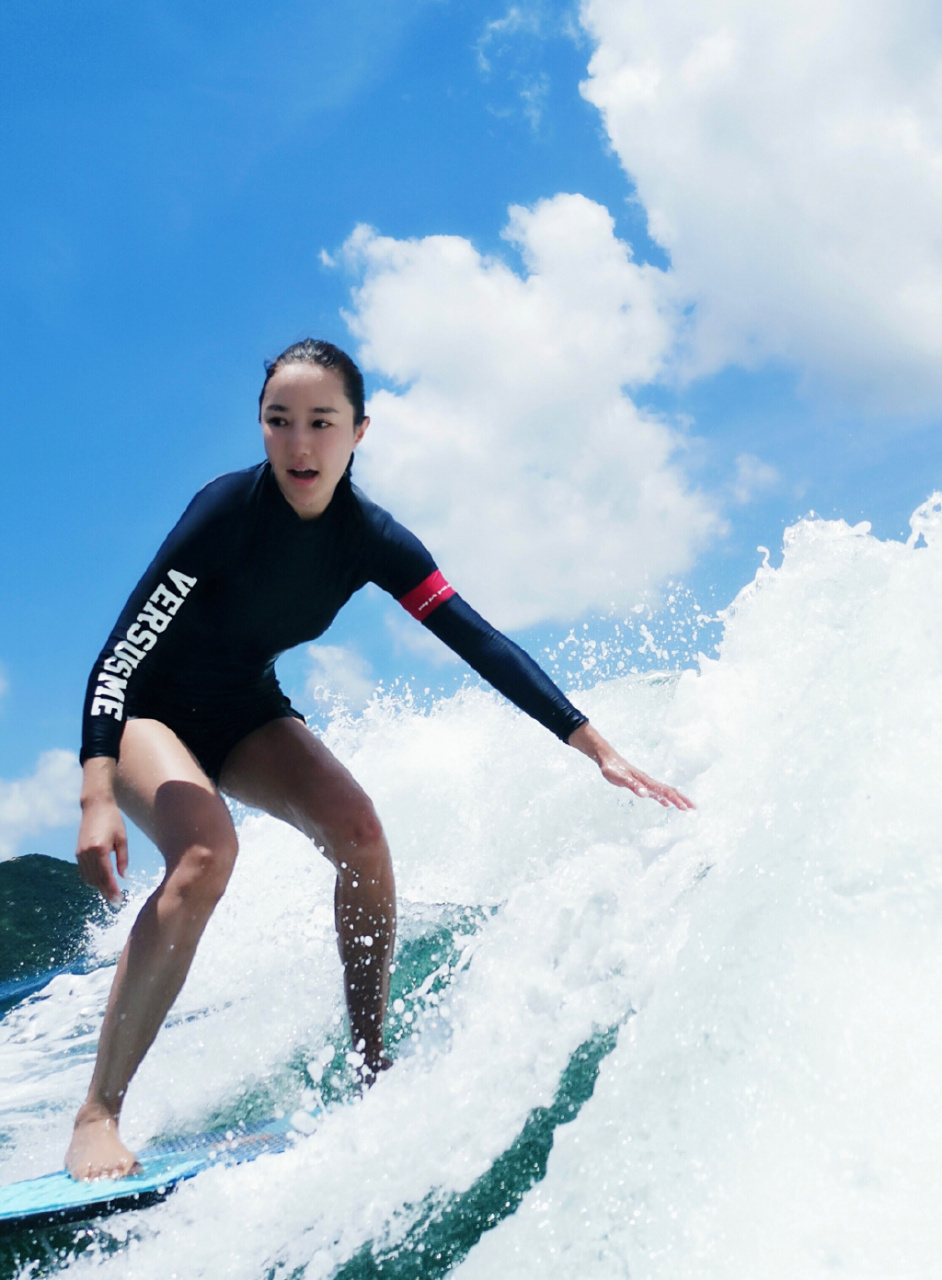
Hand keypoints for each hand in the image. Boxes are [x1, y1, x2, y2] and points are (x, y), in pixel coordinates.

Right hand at [76, 759, 127, 904]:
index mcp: (99, 849)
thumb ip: (123, 859)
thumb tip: (123, 877)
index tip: (119, 900)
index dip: (113, 890)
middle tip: (116, 903)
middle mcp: (87, 853)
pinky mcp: (78, 852)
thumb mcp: (122, 839)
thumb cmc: (113, 820)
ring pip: (88, 877)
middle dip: (106, 892)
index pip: (106, 876)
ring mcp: (80, 853)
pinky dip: (91, 879)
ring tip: (110, 894)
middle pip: (96, 880)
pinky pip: (83, 871)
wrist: (95, 805)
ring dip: (98, 887)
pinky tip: (100, 883)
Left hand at [568, 722, 694, 810]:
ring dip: (675, 799)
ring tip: (685, 807)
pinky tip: (665, 804)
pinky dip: (663, 798)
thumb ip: (632, 786)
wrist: (606, 758)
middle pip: (669, 791)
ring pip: (664, 791)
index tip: (687, 808)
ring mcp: (645, 782)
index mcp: (646, 781)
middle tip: (694, 808)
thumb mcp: (619, 778)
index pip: (665, 791)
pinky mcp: (640, 784)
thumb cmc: (611, 769)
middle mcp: (648, 781)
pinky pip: (656, 792)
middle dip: (682, 799)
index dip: (677, 800)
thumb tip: (645, 794)